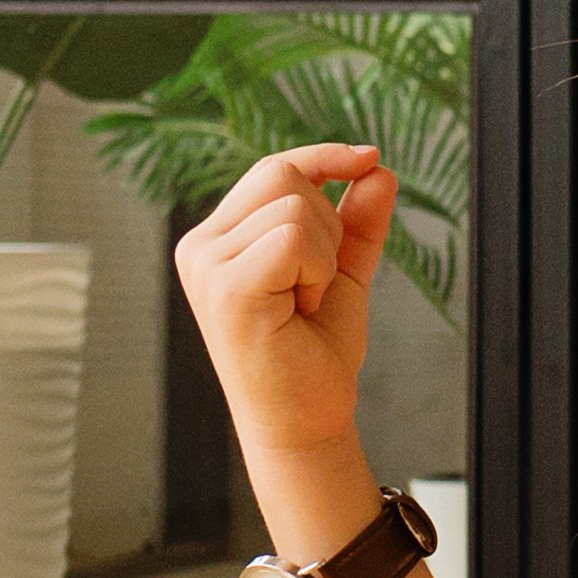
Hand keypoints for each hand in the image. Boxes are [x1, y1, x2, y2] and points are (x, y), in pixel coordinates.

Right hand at [176, 144, 395, 467]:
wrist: (308, 419)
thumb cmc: (315, 352)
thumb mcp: (342, 272)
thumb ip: (357, 221)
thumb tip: (378, 168)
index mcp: (219, 238)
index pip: (272, 168)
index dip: (324, 158)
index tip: (369, 158)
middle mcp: (200, 246)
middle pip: (283, 175)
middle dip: (328, 226)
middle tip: (316, 286)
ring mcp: (205, 264)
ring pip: (295, 207)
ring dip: (324, 259)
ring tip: (304, 304)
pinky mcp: (225, 286)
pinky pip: (293, 237)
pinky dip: (316, 272)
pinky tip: (300, 310)